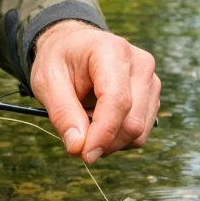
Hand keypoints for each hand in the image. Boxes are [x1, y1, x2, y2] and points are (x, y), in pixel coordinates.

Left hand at [30, 20, 159, 162]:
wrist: (75, 45)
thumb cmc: (60, 59)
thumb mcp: (47, 81)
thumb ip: (62, 113)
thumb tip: (78, 147)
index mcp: (112, 51)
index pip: (117, 100)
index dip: (103, 133)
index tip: (85, 155)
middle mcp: (140, 64)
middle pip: (132, 121)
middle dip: (104, 142)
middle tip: (76, 142)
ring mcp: (151, 81)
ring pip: (138, 132)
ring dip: (110, 141)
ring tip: (86, 122)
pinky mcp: (152, 97)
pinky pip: (140, 132)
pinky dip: (117, 138)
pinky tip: (100, 121)